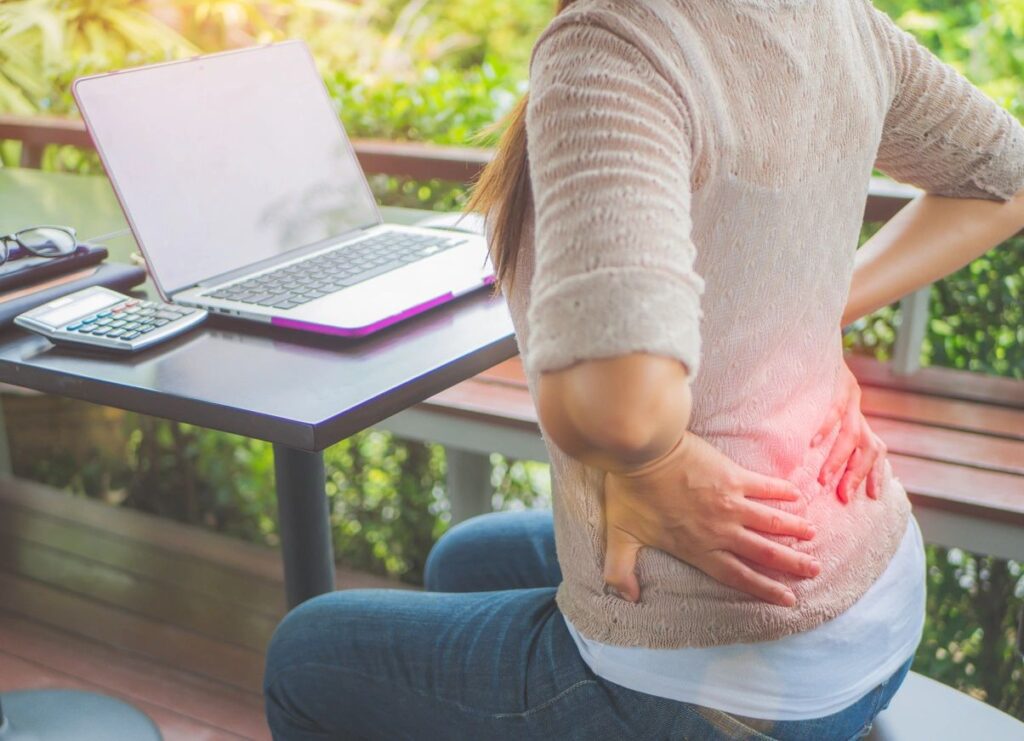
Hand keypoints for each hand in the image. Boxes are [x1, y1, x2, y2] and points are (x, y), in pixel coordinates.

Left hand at [603, 430, 818, 607]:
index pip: (737, 575)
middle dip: (792, 564)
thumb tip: (626, 599)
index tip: (787, 599)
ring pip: (772, 521)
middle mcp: (719, 530)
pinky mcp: (733, 476)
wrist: (641, 453)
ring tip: (812, 535)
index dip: (764, 588)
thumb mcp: (620, 537)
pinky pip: (766, 487)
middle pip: (764, 552)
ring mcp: (730, 503)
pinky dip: (783, 492)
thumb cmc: (629, 493)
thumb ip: (620, 571)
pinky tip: (797, 496)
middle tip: (814, 571)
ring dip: (795, 529)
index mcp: (697, 548)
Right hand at [811, 360, 886, 502]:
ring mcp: (849, 394)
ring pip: (851, 434)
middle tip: (844, 496)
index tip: (873, 496)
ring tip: (825, 479)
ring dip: (838, 460)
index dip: (877, 472)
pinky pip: (832, 409)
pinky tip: (813, 443)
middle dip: (858, 474)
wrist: (816, 333)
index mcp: (857, 413)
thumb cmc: (814, 373)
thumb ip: (827, 424)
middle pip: (868, 446)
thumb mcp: (825, 400)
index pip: (876, 448)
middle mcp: (857, 407)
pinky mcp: (836, 382)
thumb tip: (810, 453)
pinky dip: (824, 427)